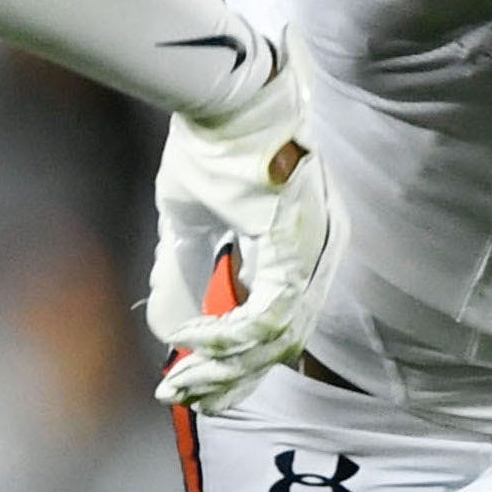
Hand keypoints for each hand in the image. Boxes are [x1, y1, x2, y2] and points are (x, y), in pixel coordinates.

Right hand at [147, 32, 338, 408]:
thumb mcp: (191, 217)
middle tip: (187, 398)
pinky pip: (261, 318)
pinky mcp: (292, 248)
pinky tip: (187, 342)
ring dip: (223, 369)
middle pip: (284, 341)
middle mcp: (321, 250)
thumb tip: (169, 330)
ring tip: (179, 382)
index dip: (243, 359)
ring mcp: (313, 250)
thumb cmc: (210, 143)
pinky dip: (222, 339)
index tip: (200, 383)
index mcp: (307, 241)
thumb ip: (187, 270)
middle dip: (233, 379)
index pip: (285, 319)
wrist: (222, 93)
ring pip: (275, 339)